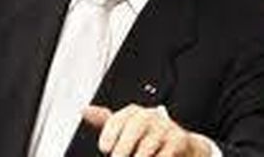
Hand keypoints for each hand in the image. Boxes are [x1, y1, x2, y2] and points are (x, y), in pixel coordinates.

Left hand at [83, 104, 210, 156]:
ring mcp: (164, 127)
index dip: (109, 134)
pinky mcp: (178, 140)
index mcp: (133, 112)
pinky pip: (163, 155)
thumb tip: (84, 110)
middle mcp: (149, 115)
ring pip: (146, 147)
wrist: (180, 145)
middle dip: (122, 148)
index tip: (104, 149)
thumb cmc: (146, 137)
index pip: (118, 119)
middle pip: (134, 129)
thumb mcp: (125, 127)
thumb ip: (105, 121)